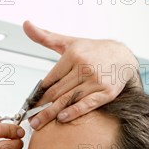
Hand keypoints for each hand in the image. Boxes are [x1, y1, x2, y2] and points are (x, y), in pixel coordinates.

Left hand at [23, 21, 141, 129]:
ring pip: (68, 99)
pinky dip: (74, 112)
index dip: (37, 93)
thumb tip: (26, 25)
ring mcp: (96, 81)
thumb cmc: (93, 51)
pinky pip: (87, 104)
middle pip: (56, 91)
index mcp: (73, 55)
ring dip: (51, 113)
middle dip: (40, 107)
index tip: (28, 104)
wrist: (123, 56)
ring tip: (38, 123)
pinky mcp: (107, 92)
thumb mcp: (69, 42)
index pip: (50, 79)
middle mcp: (84, 67)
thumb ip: (45, 37)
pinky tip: (62, 118)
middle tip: (29, 118)